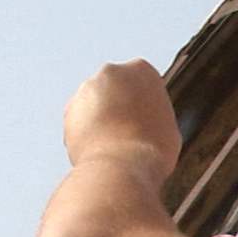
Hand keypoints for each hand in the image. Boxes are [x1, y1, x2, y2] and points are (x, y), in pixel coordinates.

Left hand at [64, 60, 181, 174]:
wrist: (121, 166)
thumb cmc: (148, 148)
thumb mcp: (168, 125)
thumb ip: (154, 113)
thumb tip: (148, 123)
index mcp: (141, 70)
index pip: (141, 80)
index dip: (142, 102)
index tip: (143, 116)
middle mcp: (111, 73)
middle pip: (114, 88)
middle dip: (117, 106)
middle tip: (128, 131)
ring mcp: (87, 90)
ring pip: (93, 103)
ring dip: (100, 119)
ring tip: (113, 144)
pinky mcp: (69, 110)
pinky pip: (79, 120)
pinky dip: (85, 132)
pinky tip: (99, 149)